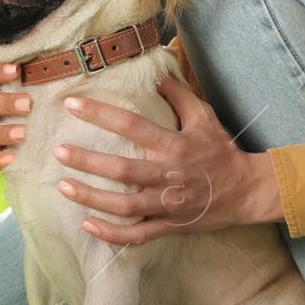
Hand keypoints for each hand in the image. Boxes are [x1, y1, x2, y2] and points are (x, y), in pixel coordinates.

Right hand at [0, 58, 30, 172]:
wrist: (34, 113)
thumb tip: (64, 53)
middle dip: (3, 104)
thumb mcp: (34, 72)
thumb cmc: (33, 86)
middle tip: (27, 104)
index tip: (17, 70)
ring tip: (23, 134)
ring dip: (1, 133)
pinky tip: (10, 159)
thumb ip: (38, 63)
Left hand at [52, 74, 286, 244]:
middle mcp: (169, 175)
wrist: (246, 192)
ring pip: (125, 206)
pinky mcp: (169, 226)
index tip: (73, 104)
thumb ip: (178, 94)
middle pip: (123, 170)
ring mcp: (168, 204)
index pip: (133, 126)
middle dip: (88, 161)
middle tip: (58, 151)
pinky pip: (137, 234)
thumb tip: (156, 70)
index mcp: (176, 145)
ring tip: (63, 186)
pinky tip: (87, 224)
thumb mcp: (204, 117)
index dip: (101, 114)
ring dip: (92, 197)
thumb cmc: (221, 151)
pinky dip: (112, 233)